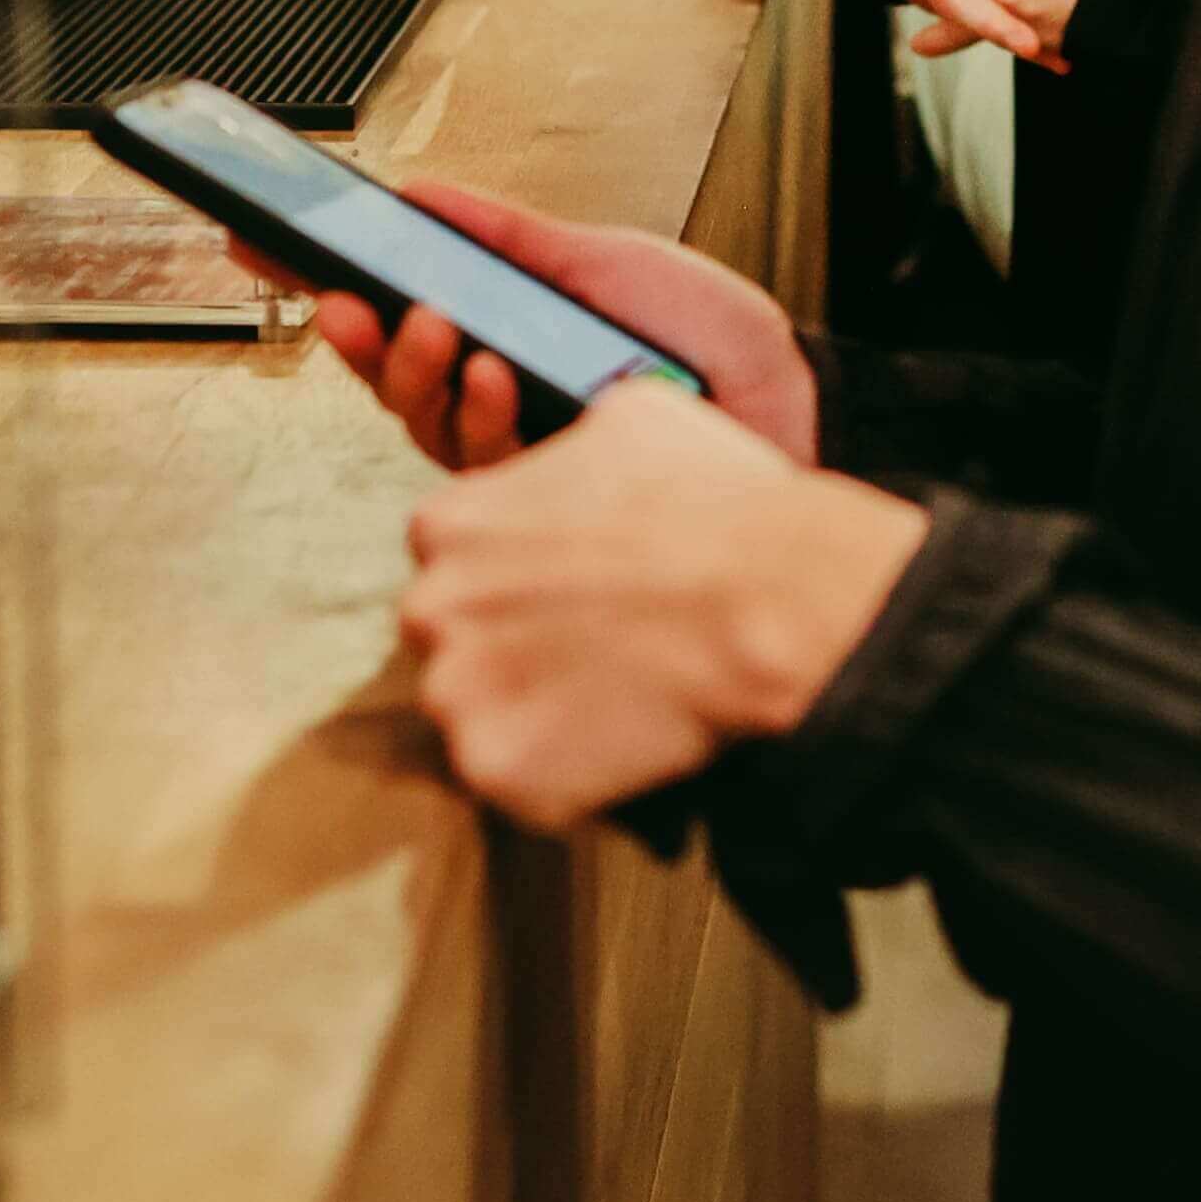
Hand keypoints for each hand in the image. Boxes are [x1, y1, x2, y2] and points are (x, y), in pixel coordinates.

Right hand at [264, 180, 821, 467]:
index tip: (263, 242)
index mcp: (501, 337)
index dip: (326, 286)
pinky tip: (494, 374)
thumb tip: (420, 194)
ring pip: (426, 427)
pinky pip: (488, 465)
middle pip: (390, 382)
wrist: (789, 395)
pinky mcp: (553, 500)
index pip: (392, 317)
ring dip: (416, 372)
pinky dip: (482, 411)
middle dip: (356, 340)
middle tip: (343, 299)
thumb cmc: (707, 335)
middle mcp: (501, 400)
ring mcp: (525, 454)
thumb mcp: (599, 259)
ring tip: (433, 322)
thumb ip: (507, 236)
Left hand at [397, 385, 929, 830]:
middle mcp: (431, 607)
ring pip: (479, 716)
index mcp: (447, 523)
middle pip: (455, 641)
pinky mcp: (499, 770)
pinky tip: (624, 746)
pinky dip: (566, 778)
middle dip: (510, 648)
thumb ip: (571, 445)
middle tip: (594, 651)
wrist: (769, 598)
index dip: (517, 581)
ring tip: (614, 703)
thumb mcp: (632, 418)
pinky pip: (521, 784)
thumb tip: (581, 453)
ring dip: (532, 715)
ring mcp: (457, 695)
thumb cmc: (713, 503)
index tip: (572, 594)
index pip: (455, 562)